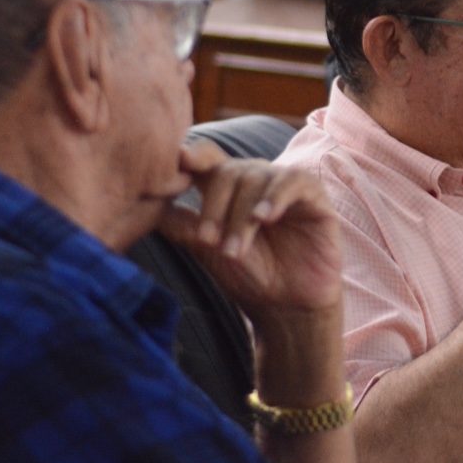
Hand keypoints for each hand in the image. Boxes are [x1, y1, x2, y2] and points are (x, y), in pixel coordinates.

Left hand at [160, 141, 343, 321]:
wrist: (286, 307)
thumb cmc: (248, 276)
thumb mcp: (208, 251)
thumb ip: (181, 225)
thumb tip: (148, 206)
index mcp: (230, 188)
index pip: (210, 159)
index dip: (194, 155)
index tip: (179, 161)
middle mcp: (257, 180)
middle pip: (229, 172)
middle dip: (215, 207)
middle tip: (207, 242)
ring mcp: (286, 186)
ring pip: (258, 179)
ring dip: (241, 216)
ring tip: (234, 251)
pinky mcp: (314, 197)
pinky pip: (294, 182)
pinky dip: (276, 197)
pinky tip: (265, 218)